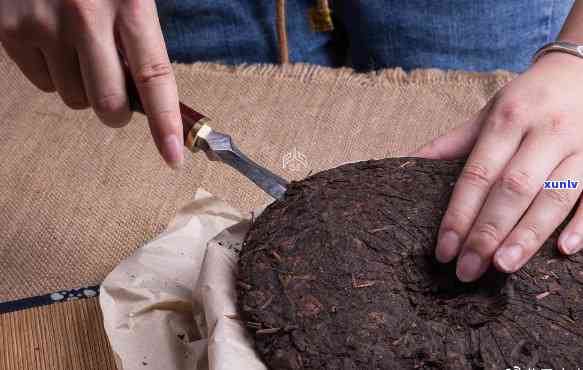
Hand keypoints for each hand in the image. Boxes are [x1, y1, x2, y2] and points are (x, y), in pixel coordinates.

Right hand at [0, 0, 182, 167]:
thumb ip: (139, 40)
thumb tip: (146, 98)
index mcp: (130, 3)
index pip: (155, 78)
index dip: (165, 124)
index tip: (175, 157)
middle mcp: (86, 15)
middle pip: (108, 104)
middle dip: (115, 112)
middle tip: (114, 94)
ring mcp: (44, 23)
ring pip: (73, 98)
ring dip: (81, 86)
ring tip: (77, 48)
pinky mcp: (9, 29)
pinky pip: (43, 84)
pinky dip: (52, 73)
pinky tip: (52, 41)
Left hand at [414, 52, 582, 281]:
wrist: (581, 72)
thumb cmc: (527, 100)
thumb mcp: (488, 113)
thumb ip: (452, 143)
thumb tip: (407, 161)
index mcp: (508, 120)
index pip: (478, 174)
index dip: (459, 214)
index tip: (443, 249)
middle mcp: (545, 132)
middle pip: (513, 189)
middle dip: (488, 232)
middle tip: (467, 269)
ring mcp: (581, 147)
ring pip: (554, 197)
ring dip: (527, 235)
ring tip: (503, 266)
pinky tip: (565, 250)